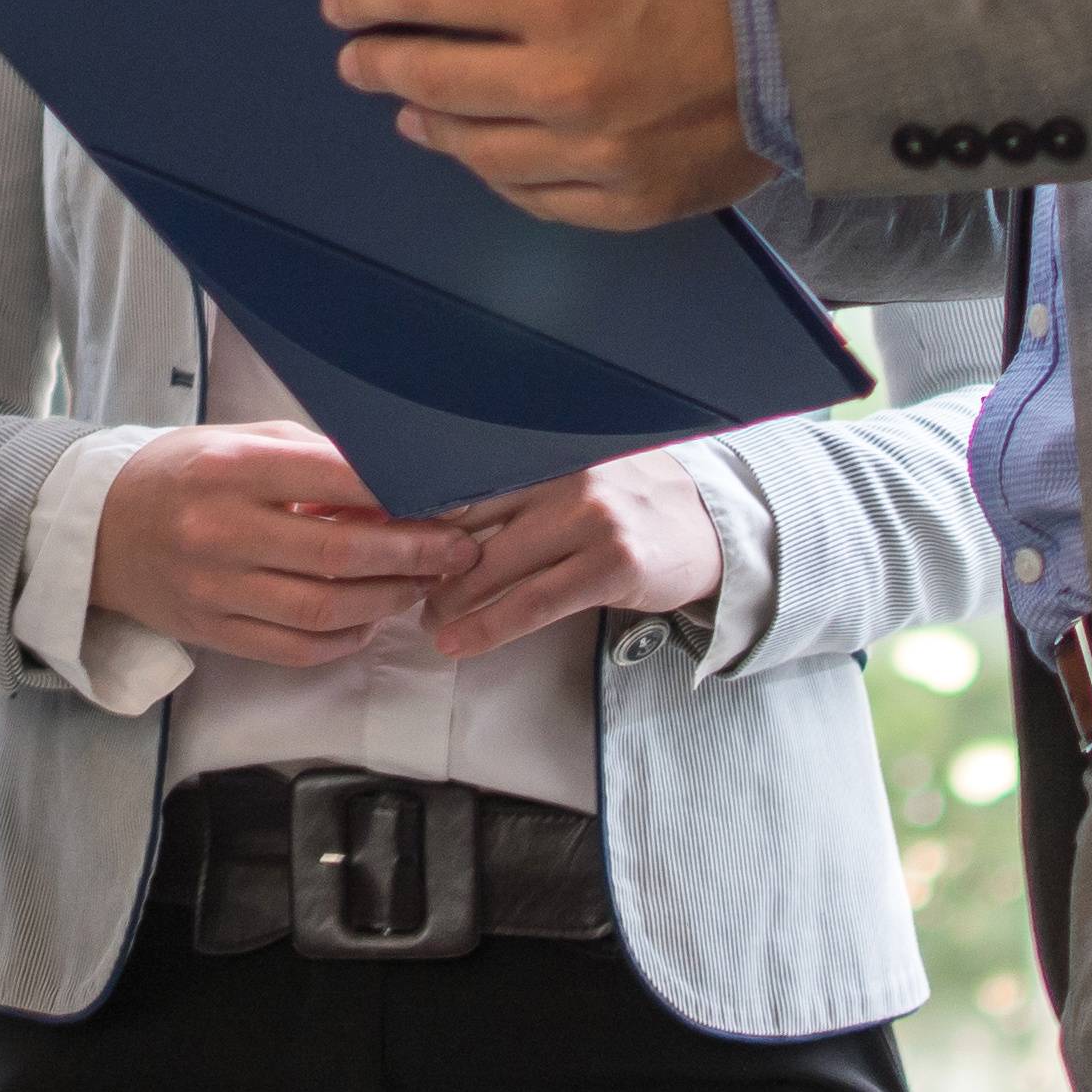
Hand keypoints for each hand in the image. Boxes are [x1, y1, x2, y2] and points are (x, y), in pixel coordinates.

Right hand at [86, 423, 474, 669]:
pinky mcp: (212, 631)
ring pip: (324, 607)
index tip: (445, 499)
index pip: (334, 480)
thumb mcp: (238, 443)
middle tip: (458, 551)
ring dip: (388, 599)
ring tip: (422, 584)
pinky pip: (295, 648)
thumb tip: (394, 483)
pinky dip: (344, 639)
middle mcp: (222, 531)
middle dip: (413, 554)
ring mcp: (215, 588)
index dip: (400, 494)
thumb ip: (311, 459)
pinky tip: (370, 620)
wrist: (95, 528)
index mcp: (231, 469)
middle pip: (339, 553)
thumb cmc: (180, 474)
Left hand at [324, 0, 771, 230]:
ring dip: (427, 122)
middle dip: (378, 63)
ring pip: (471, 147)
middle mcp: (567, 79)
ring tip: (409, 107)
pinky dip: (495, 171)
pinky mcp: (622, 200)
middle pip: (431, 77)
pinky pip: (528, 196)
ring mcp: (592, 150)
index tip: (341, 2)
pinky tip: (478, 151)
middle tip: (357, 58)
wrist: (804, 48)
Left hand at [421, 447, 725, 659]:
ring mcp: (592, 518)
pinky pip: (533, 602)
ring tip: (429, 622)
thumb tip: (431, 511)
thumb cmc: (630, 505)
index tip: (378, 532)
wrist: (712, 527)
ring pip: (493, 566)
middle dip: (426, 561)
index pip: (464, 474)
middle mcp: (566, 474)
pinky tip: (459, 643)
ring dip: (449, 601)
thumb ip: (517, 484)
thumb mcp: (574, 476)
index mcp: (547, 448)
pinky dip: (487, 627)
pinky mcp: (611, 564)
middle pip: (469, 520)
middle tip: (403, 587)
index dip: (414, 507)